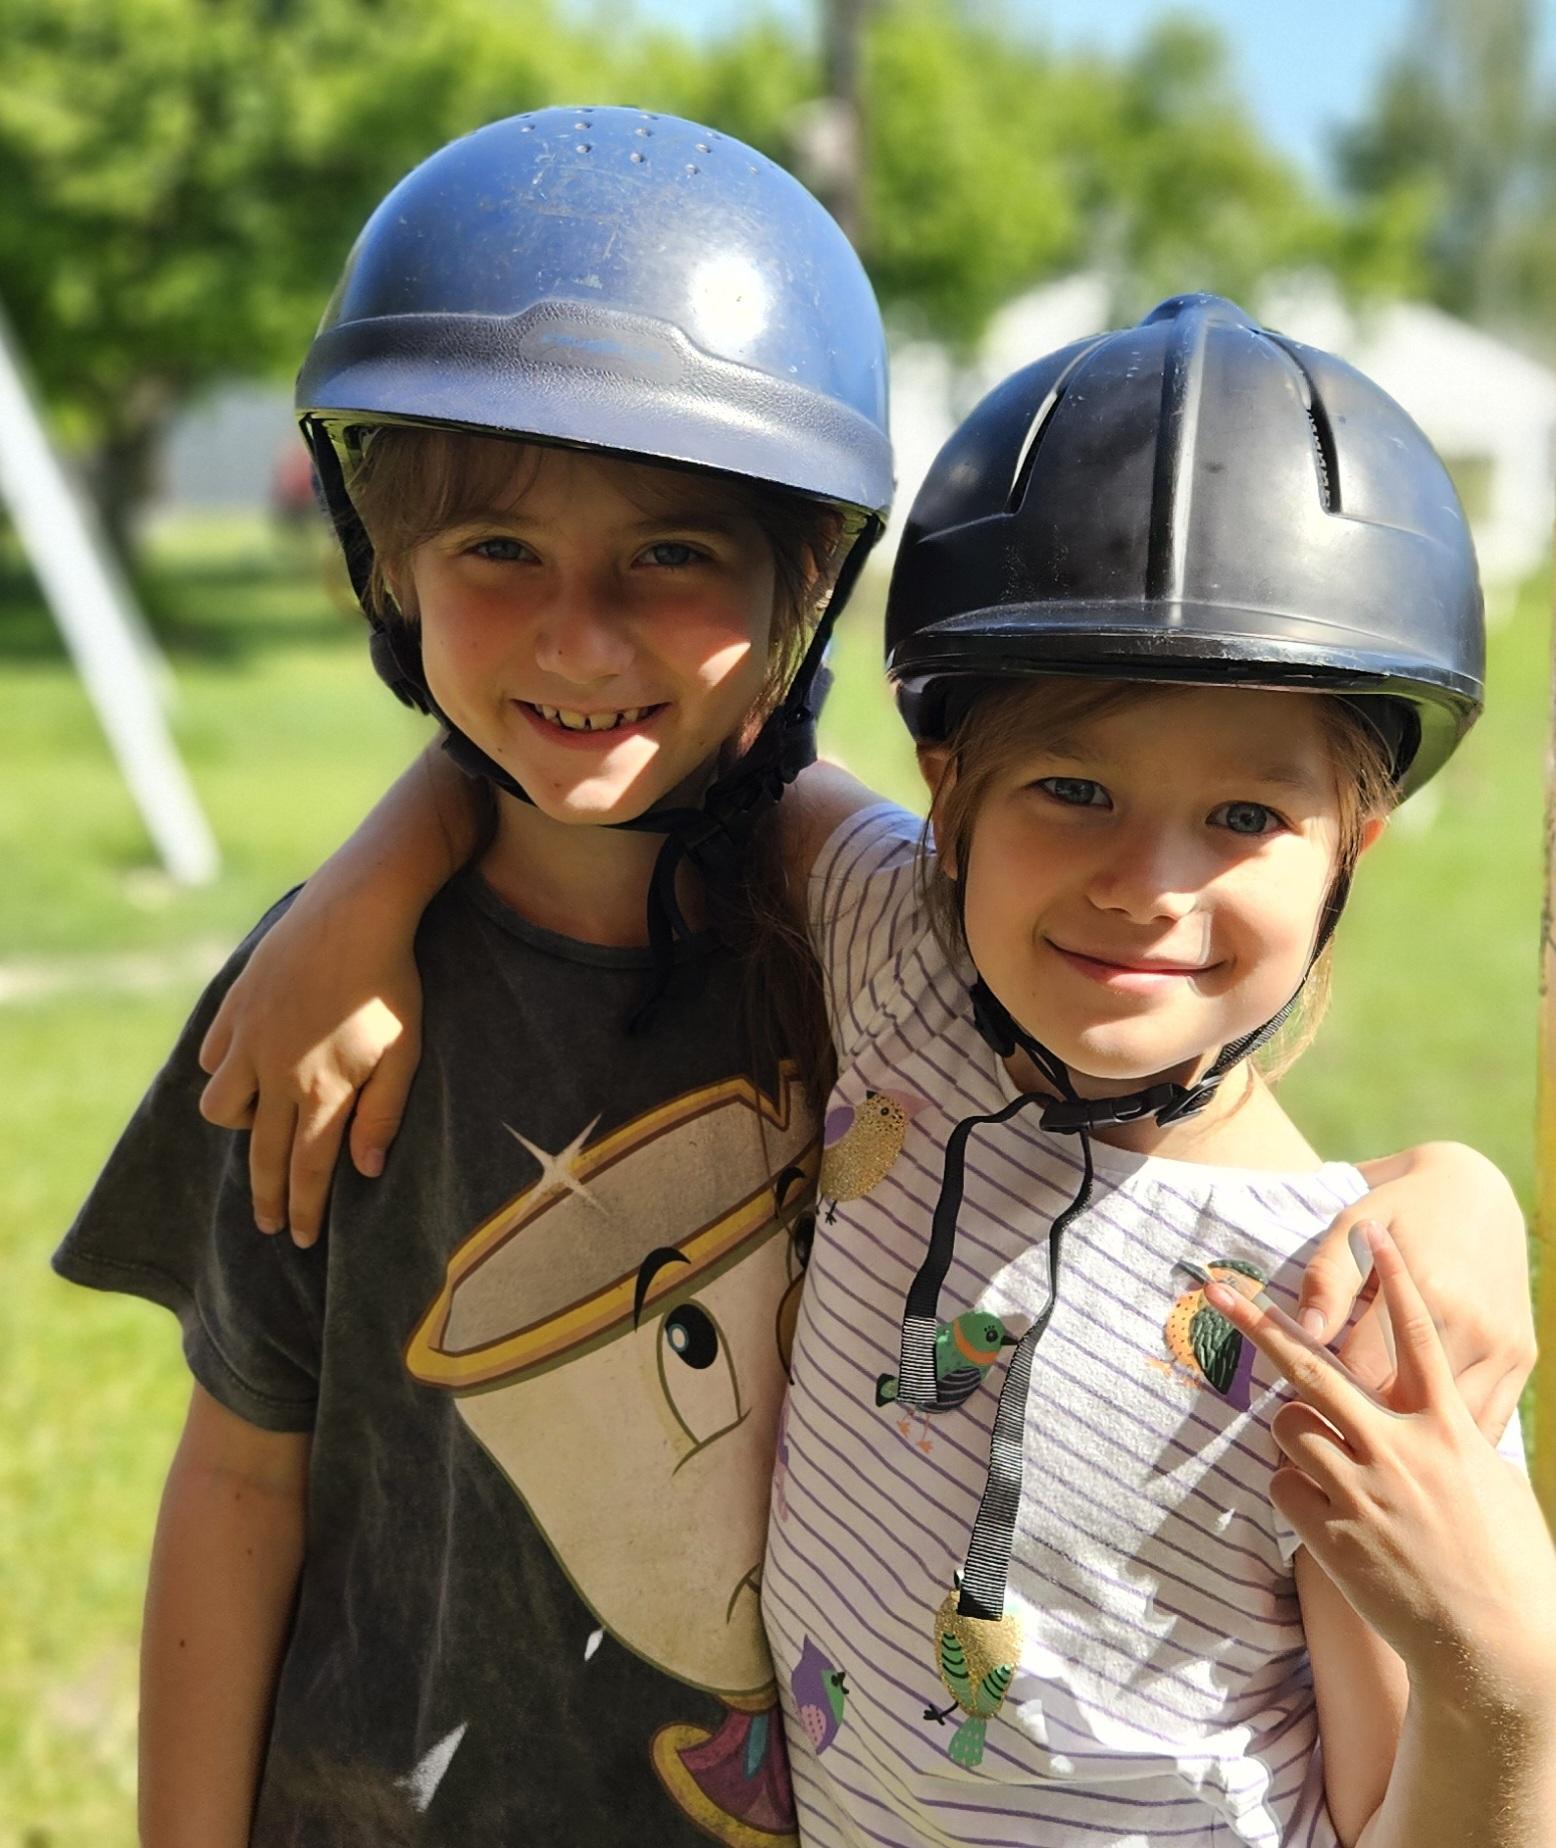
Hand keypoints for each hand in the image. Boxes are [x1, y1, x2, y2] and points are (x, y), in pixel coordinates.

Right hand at [198, 890, 421, 1246]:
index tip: (300, 1239)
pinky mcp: (235, 1007)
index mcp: (323, 1090)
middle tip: (269, 1225)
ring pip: (221, 1106)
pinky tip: (243, 1071)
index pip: (307, 1170)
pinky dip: (224, 1071)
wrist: (355, 909)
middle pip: (262, 1154)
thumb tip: (365, 1169)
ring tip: (259, 1132)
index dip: (304, 1210)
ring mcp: (249, 1040)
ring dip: (239, 1128)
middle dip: (266, 1197)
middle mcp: (277, 1074)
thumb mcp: (405, 1051)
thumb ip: (383, 1112)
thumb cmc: (390, 983)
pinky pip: (213, 1056)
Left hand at [1207, 1227, 1555, 1709]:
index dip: (1396, 1279)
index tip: (1377, 1229)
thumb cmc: (1507, 1560)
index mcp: (1450, 1428)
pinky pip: (1284, 1486)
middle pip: (1318, 1369)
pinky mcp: (1335, 1536)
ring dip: (1297, 1433)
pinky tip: (1332, 1516)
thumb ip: (1445, 1432)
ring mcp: (1364, 1493)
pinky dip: (1297, 1490)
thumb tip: (1413, 1398)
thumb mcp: (1488, 1480)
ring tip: (1334, 1464)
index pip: (1418, 1334)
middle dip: (1264, 1327)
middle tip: (1220, 1295)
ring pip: (1289, 1427)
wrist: (1498, 1648)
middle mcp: (1403, 1451)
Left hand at [1295, 1143, 1533, 1443]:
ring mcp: (1503, 1348)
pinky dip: (1452, 1438)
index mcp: (1428, 1293)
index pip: (1362, 1374)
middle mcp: (1472, 1327)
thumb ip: (1328, 1279)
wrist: (1478, 1193)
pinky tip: (1419, 1444)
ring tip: (1366, 1447)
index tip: (1294, 1403)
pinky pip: (1488, 1422)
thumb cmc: (1400, 1209)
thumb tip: (1307, 1334)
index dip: (1323, 1395)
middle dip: (1359, 1427)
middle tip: (1326, 1434)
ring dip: (1407, 1440)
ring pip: (1450, 1424)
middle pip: (1406, 1407)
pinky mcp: (1523, 1358)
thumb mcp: (1354, 1226)